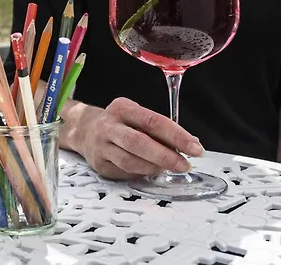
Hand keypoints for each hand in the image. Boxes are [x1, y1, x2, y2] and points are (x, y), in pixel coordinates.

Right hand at [76, 97, 203, 179]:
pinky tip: (150, 170)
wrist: (85, 130)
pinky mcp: (99, 164)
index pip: (153, 121)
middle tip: (185, 164)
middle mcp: (109, 125)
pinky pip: (125, 172)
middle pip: (139, 142)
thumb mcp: (136, 116)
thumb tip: (191, 143)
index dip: (176, 136)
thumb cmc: (120, 123)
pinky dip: (142, 173)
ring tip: (169, 168)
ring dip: (154, 167)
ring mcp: (101, 146)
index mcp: (122, 108)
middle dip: (166, 156)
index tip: (195, 148)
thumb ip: (160, 128)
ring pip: (130, 161)